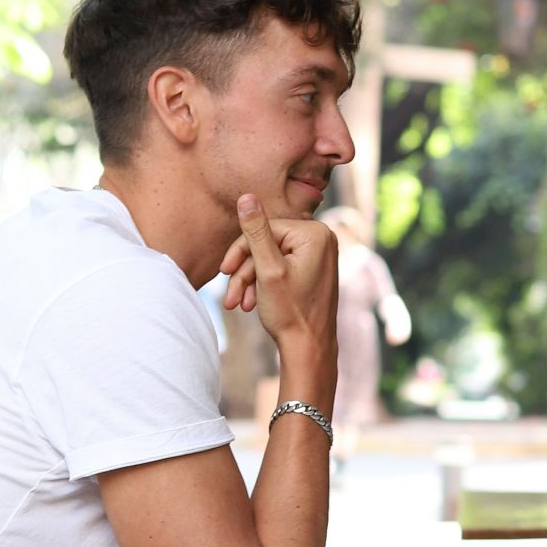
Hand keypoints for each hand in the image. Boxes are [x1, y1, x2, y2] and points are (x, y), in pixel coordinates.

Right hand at [218, 195, 338, 354]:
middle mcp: (322, 239)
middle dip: (245, 271)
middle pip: (267, 244)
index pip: (265, 228)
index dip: (241, 250)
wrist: (309, 349)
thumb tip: (246, 196)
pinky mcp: (313, 269)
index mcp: (316, 234)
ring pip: (271, 258)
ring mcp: (319, 255)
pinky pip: (281, 268)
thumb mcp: (267, 269)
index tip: (224, 271)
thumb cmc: (290, 312)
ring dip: (250, 281)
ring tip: (238, 305)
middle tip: (230, 297)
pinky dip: (264, 284)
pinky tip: (252, 303)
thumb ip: (255, 232)